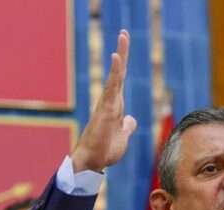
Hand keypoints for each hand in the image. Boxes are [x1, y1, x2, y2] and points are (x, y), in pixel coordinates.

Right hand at [71, 30, 137, 171]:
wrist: (93, 162)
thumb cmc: (105, 151)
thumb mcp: (123, 137)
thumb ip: (126, 127)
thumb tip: (131, 120)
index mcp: (116, 106)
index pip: (121, 81)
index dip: (123, 65)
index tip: (123, 48)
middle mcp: (111, 101)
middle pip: (119, 73)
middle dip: (122, 53)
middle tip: (124, 33)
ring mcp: (107, 103)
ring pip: (116, 76)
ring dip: (120, 56)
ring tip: (123, 37)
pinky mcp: (106, 108)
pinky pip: (112, 87)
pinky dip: (115, 72)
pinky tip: (116, 58)